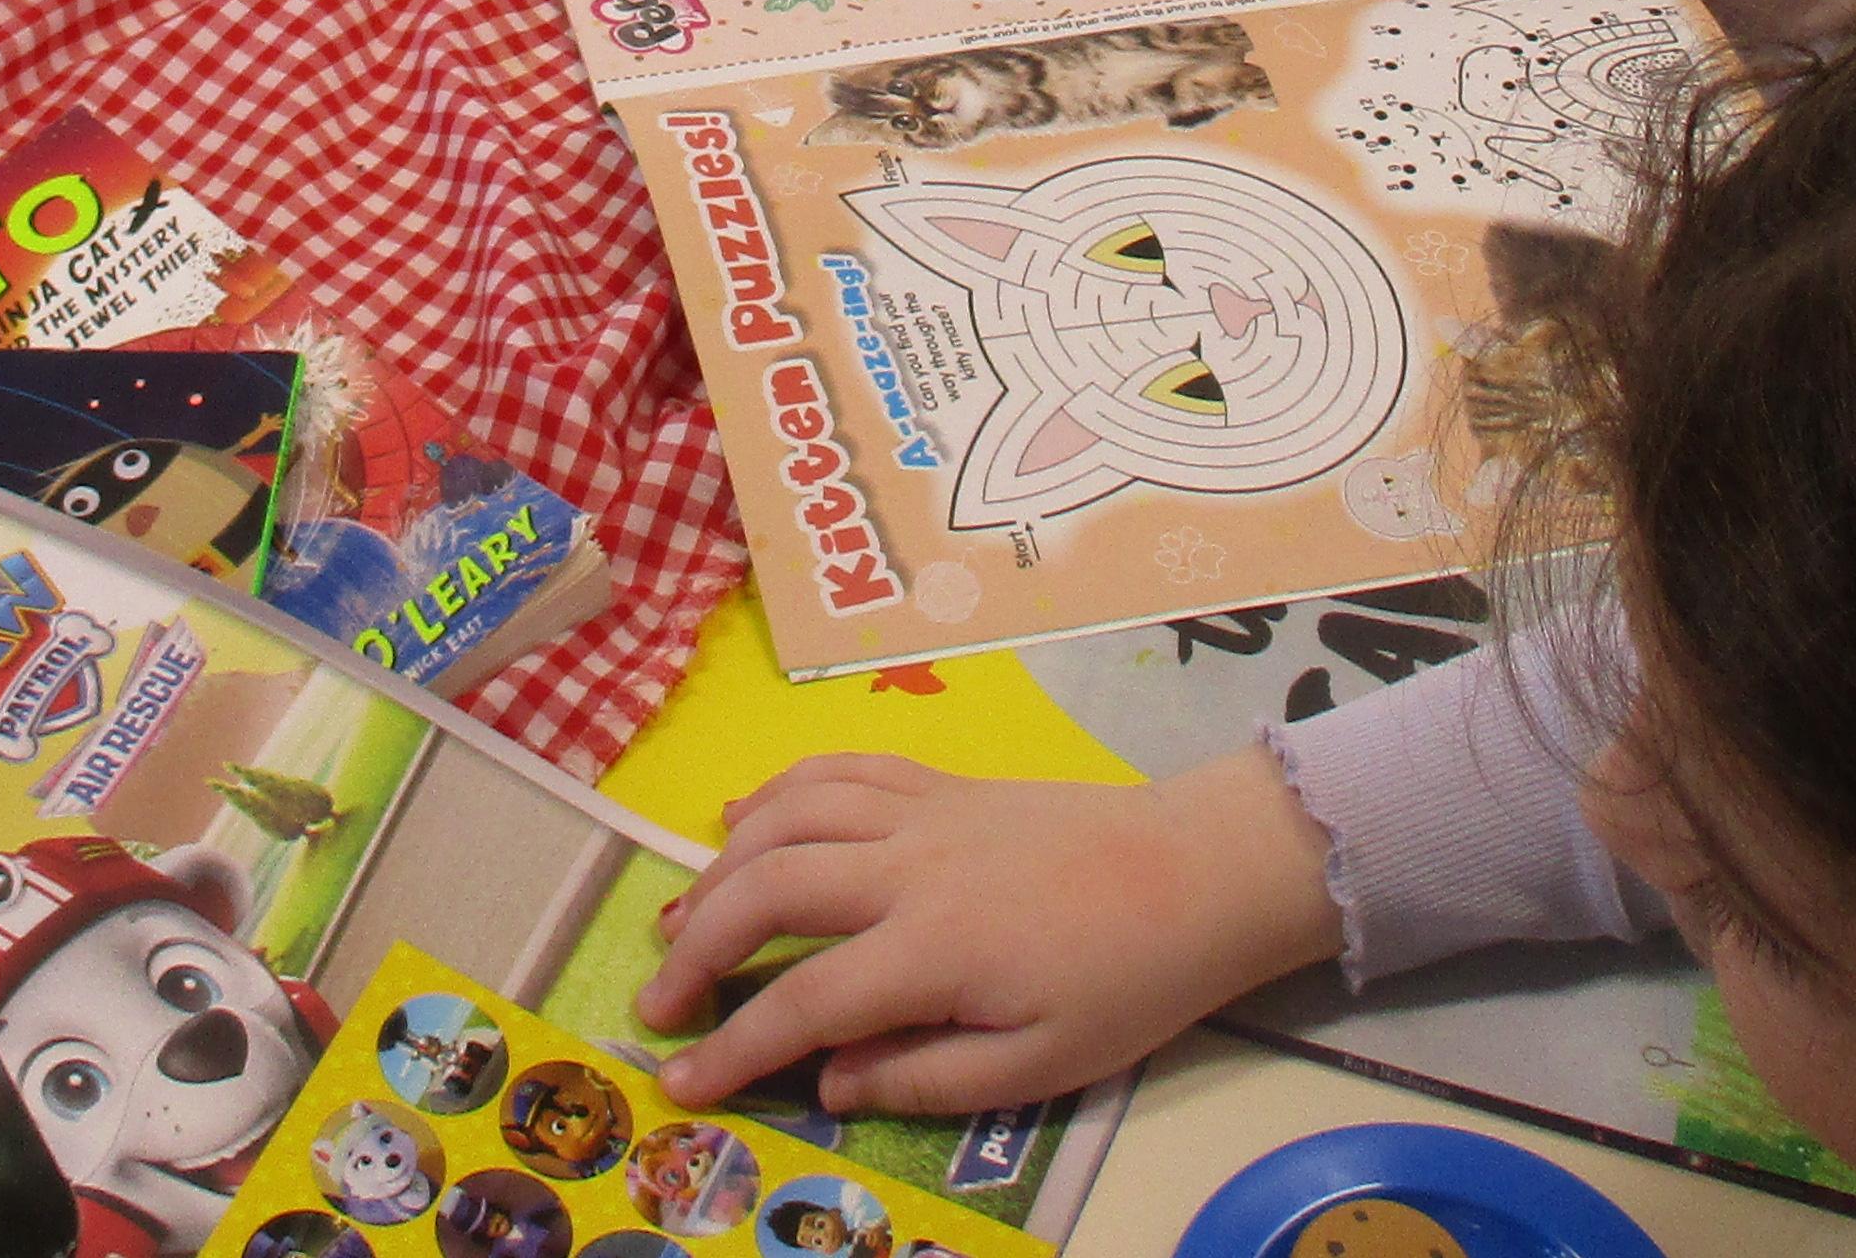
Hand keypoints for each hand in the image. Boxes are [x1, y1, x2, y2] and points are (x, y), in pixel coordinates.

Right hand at [630, 750, 1342, 1119]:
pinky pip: (834, 770)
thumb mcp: (1040, 1066)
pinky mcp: (938, 782)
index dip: (730, 1049)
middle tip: (659, 1004)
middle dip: (696, 947)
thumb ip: (925, 1077)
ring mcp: (918, 812)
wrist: (1196, 872)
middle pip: (766, 890)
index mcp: (931, 950)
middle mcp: (906, 868)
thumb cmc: (1126, 981)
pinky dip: (774, 792)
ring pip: (786, 817)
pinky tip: (740, 820)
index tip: (678, 1085)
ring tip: (681, 918)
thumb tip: (828, 1083)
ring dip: (719, 866)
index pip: (801, 1004)